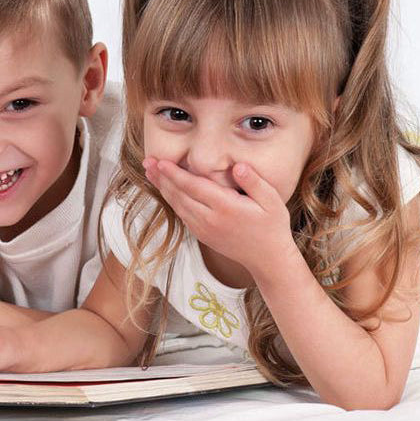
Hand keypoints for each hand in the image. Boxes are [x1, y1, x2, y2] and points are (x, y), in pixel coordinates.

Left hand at [143, 157, 295, 278]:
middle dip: (162, 178)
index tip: (160, 162)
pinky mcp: (202, 235)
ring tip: (150, 172)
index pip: (194, 187)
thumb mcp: (272, 201)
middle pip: (180, 195)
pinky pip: (182, 215)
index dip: (174, 174)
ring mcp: (204, 229)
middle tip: (147, 161)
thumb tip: (238, 167)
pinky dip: (171, 201)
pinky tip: (165, 190)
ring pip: (178, 206)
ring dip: (162, 188)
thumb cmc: (272, 226)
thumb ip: (254, 182)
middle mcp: (210, 219)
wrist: (266, 259)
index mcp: (225, 208)